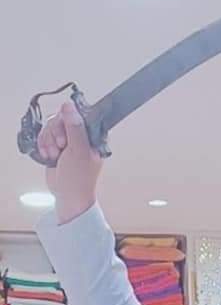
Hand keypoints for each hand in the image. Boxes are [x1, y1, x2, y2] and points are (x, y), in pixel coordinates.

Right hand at [37, 100, 101, 223]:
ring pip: (52, 127)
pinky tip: (48, 155)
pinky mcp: (56, 147)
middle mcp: (81, 137)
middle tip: (60, 146)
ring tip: (54, 153)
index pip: (79, 115)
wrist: (68, 197)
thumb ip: (75, 127)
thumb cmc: (79, 180)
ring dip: (49, 140)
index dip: (69, 120)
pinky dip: (43, 144)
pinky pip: (45, 136)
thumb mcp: (79, 151)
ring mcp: (68, 142)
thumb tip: (69, 107)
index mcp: (93, 137)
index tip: (66, 131)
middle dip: (56, 132)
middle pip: (62, 118)